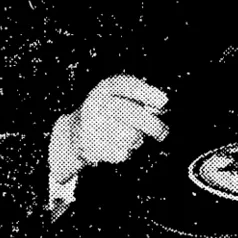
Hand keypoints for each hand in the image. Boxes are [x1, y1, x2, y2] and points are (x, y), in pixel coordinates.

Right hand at [49, 75, 168, 208]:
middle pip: (128, 112)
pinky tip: (116, 145)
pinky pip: (120, 152)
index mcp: (105, 88)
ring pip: (127, 135)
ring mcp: (90, 124)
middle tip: (163, 133)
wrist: (74, 133)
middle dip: (150, 124)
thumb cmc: (107, 113)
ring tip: (127, 135)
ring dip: (135, 139)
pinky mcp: (90, 145)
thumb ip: (141, 98)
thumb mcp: (120, 98)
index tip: (164, 101)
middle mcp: (95, 102)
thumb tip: (161, 103)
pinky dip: (125, 151)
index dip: (146, 92)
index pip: (126, 85)